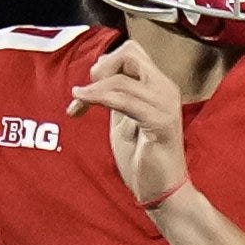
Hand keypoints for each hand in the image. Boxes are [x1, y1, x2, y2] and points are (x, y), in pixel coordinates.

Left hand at [68, 40, 188, 204]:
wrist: (162, 192)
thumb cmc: (143, 160)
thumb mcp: (124, 119)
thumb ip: (117, 96)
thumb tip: (99, 72)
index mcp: (159, 86)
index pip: (132, 52)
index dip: (106, 62)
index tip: (88, 88)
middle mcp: (166, 89)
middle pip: (130, 53)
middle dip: (101, 68)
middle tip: (86, 92)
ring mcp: (165, 104)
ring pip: (122, 77)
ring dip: (94, 89)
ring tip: (78, 104)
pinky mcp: (160, 121)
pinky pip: (123, 99)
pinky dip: (99, 97)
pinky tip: (82, 103)